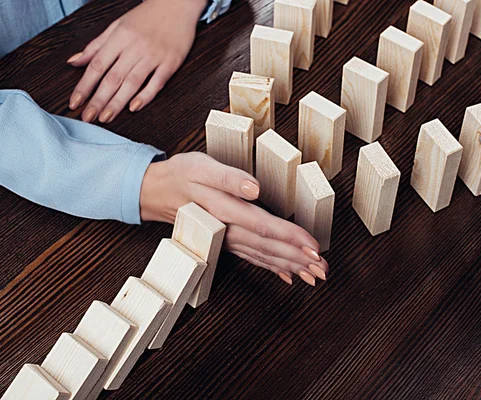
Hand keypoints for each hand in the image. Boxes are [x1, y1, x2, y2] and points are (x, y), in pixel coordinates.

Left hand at [67, 0, 205, 122]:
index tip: (75, 103)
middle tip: (88, 118)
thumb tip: (74, 61)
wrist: (177, 5)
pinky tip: (134, 107)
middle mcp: (135, 47)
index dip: (84, 86)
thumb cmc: (147, 16)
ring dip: (117, 102)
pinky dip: (146, 95)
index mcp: (119, 37)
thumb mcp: (117, 25)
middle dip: (98, 100)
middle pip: (113, 77)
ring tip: (106, 118)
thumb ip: (96, 45)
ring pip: (132, 82)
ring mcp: (154, 56)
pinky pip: (157, 82)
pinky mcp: (170, 63)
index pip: (97, 65)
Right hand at [140, 153, 328, 285]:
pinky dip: (271, 268)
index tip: (313, 247)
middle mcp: (229, 230)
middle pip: (268, 248)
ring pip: (262, 257)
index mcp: (226, 211)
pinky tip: (287, 275)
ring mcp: (227, 240)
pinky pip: (252, 259)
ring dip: (289, 267)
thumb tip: (255, 188)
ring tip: (313, 275)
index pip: (264, 227)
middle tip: (323, 270)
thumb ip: (229, 178)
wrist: (157, 192)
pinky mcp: (226, 242)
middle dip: (298, 260)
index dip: (291, 238)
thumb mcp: (202, 167)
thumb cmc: (183, 175)